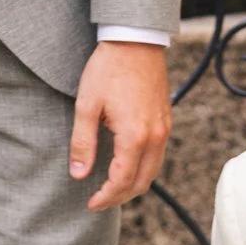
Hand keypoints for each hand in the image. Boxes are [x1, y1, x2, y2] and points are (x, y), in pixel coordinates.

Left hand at [72, 40, 170, 211]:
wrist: (136, 40)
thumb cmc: (108, 68)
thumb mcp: (87, 105)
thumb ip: (83, 143)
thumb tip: (79, 174)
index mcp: (134, 136)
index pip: (121, 181)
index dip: (105, 197)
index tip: (90, 204)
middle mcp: (155, 137)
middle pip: (141, 183)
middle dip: (120, 197)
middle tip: (98, 201)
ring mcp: (163, 130)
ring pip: (153, 172)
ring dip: (133, 185)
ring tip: (111, 188)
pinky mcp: (165, 122)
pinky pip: (158, 157)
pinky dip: (143, 170)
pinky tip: (126, 167)